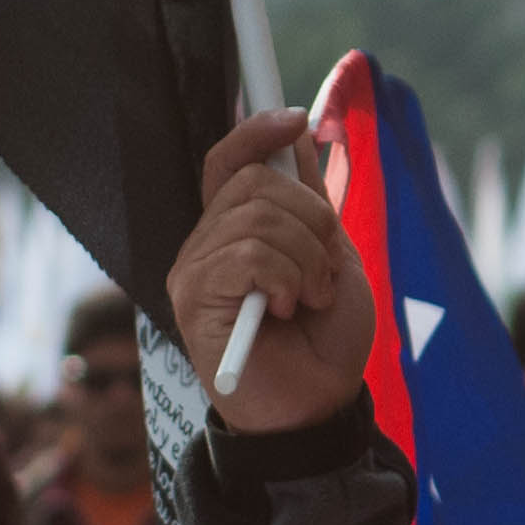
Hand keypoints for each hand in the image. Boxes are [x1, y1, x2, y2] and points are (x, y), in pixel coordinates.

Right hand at [167, 108, 372, 433]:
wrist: (320, 406)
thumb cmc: (326, 342)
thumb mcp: (333, 258)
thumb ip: (310, 204)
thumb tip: (294, 133)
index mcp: (237, 231)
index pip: (229, 159)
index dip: (257, 131)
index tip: (296, 119)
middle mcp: (206, 244)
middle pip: (253, 181)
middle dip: (311, 220)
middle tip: (323, 274)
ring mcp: (193, 269)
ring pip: (256, 218)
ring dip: (306, 260)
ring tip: (309, 300)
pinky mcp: (192, 298)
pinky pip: (248, 255)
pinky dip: (286, 279)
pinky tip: (285, 312)